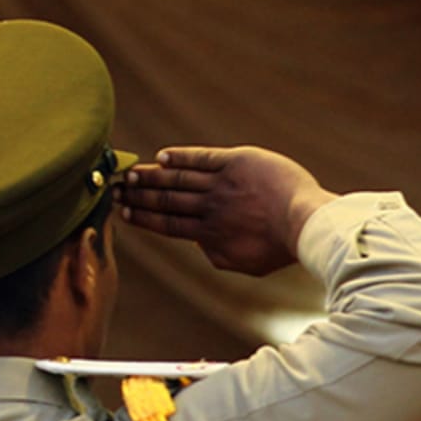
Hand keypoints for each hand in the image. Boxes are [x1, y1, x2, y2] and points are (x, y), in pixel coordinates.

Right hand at [118, 146, 336, 275]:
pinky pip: (201, 157)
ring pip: (178, 178)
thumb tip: (200, 244)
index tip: (124, 211)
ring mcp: (221, 183)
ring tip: (131, 173)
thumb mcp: (246, 264)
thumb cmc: (282, 248)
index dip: (144, 217)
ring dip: (152, 176)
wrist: (306, 223)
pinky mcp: (236, 162)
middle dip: (139, 194)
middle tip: (115, 188)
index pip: (169, 224)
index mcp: (211, 234)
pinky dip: (180, 157)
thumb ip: (217, 255)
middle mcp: (210, 208)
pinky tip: (162, 156)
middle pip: (166, 199)